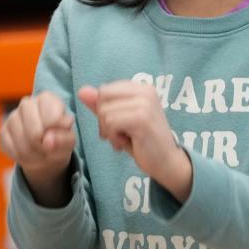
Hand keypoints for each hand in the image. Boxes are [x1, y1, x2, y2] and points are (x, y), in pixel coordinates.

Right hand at [0, 91, 75, 206]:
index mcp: (47, 98)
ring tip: (41, 153)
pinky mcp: (3, 131)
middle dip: (43, 147)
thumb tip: (47, 141)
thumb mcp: (69, 140)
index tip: (60, 135)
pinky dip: (21, 157)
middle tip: (49, 149)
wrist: (45, 151)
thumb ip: (63, 139)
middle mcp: (27, 103)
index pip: (52, 119)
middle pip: (34, 132)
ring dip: (33, 154)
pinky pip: (10, 148)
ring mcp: (12, 117)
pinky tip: (28, 154)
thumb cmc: (60, 139)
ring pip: (21, 142)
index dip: (57, 133)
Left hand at [78, 81, 192, 202]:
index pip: (105, 90)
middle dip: (103, 119)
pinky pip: (110, 123)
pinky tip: (123, 143)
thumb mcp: (120, 119)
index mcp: (142, 88)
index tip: (116, 124)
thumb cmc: (143, 141)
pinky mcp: (142, 119)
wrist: (166, 161)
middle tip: (117, 134)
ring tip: (122, 139)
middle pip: (103, 98)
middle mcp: (146, 91)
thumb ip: (102, 104)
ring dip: (108, 131)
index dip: (104, 109)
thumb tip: (82, 90)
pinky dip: (112, 137)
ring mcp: (145, 104)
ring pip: (105, 112)